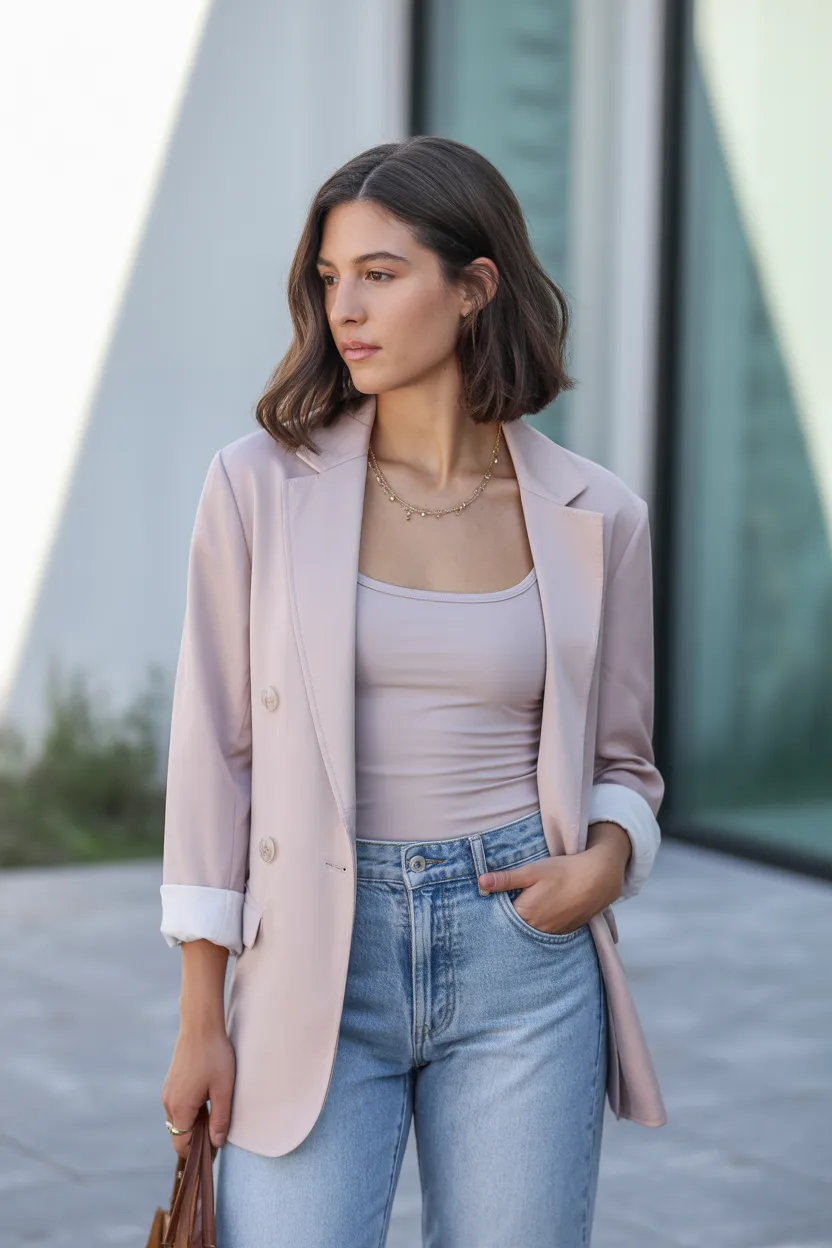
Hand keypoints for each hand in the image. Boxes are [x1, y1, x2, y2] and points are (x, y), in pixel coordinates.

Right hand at [161, 1026, 235, 1156]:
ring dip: (194, 1122)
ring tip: (215, 1110)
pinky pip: (178, 1106)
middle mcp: (168, 1102)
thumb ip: (220, 1118)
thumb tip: (216, 1143)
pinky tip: (207, 1097)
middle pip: (179, 1133)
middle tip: (219, 1129)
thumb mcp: (224, 1089)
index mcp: (180, 1108)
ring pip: (178, 1119)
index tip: (215, 1148)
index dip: (198, 1151)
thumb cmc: (215, 1055)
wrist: (200, 1024)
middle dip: (197, 1137)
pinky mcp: (171, 1082)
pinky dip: (190, 1110)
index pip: (182, 1144)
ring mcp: (168, 1091)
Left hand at [477, 826, 628, 935]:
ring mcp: (552, 932)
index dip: (494, 908)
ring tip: (527, 904)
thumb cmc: (564, 871)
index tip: (487, 901)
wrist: (599, 878)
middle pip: (514, 926)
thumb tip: (480, 882)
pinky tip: (543, 910)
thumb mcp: (532, 870)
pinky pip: (545, 932)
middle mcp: (538, 929)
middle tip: (507, 902)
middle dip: (507, 917)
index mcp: (526, 914)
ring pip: (530, 930)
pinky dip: (540, 924)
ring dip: (525, 921)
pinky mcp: (564, 931)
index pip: (499, 918)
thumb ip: (506, 879)